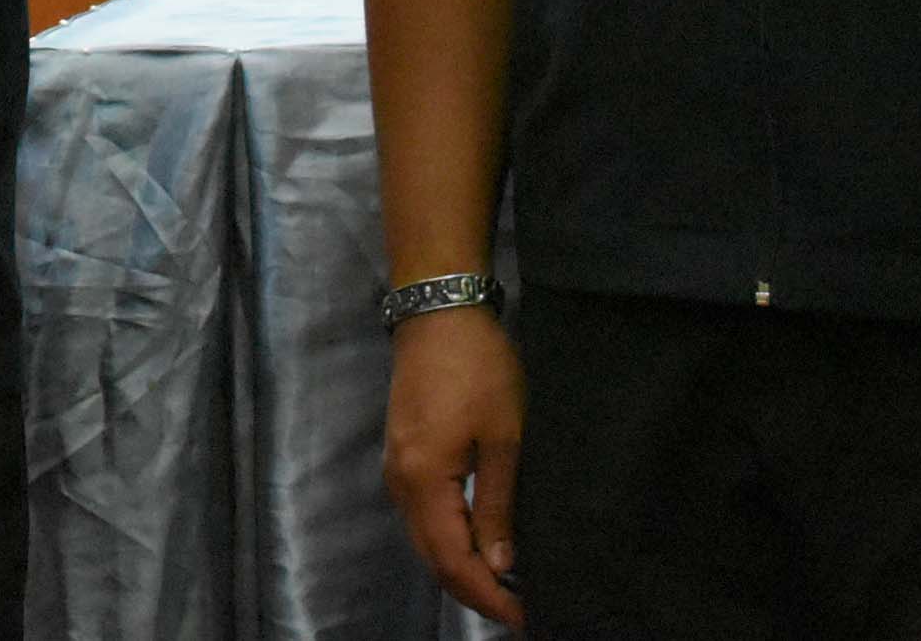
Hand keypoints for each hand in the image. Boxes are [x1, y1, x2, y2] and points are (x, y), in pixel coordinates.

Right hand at [382, 307, 527, 626]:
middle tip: (518, 608)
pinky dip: (449, 540)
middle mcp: (400, 483)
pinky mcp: (401, 453)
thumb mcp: (503, 438)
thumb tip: (500, 563)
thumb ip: (497, 504)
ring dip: (460, 568)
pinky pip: (421, 516)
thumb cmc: (479, 369)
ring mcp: (396, 468)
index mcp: (423, 481)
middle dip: (473, 591)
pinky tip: (479, 543)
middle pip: (431, 557)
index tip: (524, 615)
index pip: (453, 561)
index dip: (487, 595)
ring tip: (504, 584)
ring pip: (424, 539)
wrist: (438, 310)